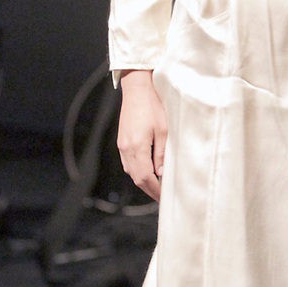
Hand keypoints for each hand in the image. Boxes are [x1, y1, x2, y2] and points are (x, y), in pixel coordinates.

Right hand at [117, 69, 167, 199]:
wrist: (137, 89)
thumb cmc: (153, 106)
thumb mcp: (163, 131)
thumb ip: (161, 155)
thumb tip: (161, 174)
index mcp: (136, 148)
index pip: (145, 178)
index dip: (155, 190)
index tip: (165, 198)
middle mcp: (126, 149)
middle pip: (136, 178)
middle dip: (149, 189)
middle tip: (163, 197)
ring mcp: (122, 145)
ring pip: (131, 171)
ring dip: (144, 181)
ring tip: (158, 186)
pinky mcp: (122, 141)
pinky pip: (128, 162)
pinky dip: (138, 171)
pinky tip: (149, 171)